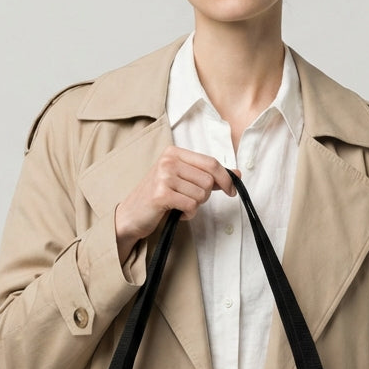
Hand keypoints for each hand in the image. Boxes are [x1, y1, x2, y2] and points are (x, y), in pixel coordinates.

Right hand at [115, 146, 236, 261]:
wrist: (131, 215)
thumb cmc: (158, 197)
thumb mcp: (183, 180)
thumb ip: (208, 175)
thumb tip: (237, 174)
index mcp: (174, 152)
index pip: (211, 162)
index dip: (226, 178)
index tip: (231, 191)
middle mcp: (168, 161)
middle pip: (209, 180)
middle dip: (205, 195)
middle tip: (189, 200)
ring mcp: (163, 177)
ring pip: (201, 194)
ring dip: (195, 206)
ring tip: (179, 205)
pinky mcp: (161, 195)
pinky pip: (191, 205)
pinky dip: (188, 214)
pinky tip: (176, 212)